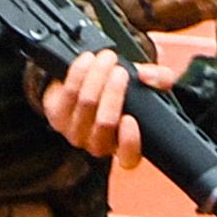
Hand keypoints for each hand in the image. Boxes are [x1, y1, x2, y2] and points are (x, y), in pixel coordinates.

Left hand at [29, 47, 141, 165]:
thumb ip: (160, 79)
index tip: (130, 119)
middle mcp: (99, 145)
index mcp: (125, 146)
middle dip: (114, 92)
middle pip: (105, 122)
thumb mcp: (149, 87)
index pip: (129, 158)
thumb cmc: (124, 94)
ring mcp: (75, 133)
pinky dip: (80, 72)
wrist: (87, 86)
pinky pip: (68, 93)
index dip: (129, 141)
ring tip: (107, 58)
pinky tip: (88, 60)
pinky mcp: (57, 116)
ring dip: (97, 77)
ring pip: (87, 104)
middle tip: (121, 71)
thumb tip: (147, 75)